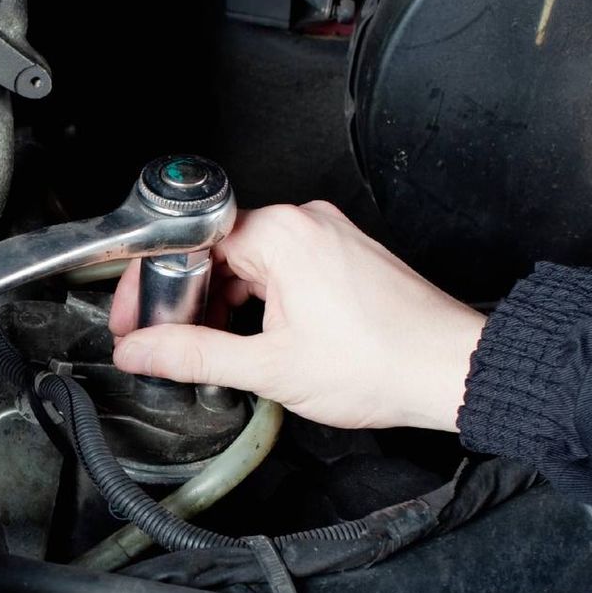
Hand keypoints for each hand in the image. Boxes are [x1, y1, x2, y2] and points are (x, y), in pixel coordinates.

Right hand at [110, 202, 484, 431]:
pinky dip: (258, 303)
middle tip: (169, 344)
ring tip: (219, 352)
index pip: (189, 245)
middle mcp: (305, 222)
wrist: (453, 371)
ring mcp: (327, 236)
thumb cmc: (382, 362)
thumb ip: (193, 355)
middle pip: (216, 252)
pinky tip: (257, 341)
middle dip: (188, 301)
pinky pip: (280, 270)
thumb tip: (141, 352)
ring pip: (248, 264)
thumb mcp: (270, 368)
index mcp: (281, 233)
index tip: (138, 321)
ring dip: (224, 305)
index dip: (154, 288)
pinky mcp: (343, 256)